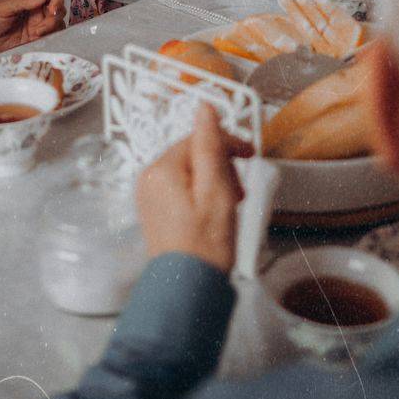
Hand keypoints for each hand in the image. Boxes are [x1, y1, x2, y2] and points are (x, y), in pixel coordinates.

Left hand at [0, 0, 65, 60]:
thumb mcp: (4, 7)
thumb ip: (24, 1)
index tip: (53, 8)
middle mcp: (38, 9)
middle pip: (59, 7)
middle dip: (56, 14)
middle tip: (47, 21)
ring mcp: (39, 24)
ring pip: (59, 22)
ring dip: (52, 26)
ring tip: (38, 32)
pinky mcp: (39, 38)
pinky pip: (54, 36)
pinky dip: (50, 36)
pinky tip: (37, 37)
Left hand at [136, 103, 250, 272]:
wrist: (187, 289)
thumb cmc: (205, 247)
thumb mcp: (216, 191)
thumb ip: (210, 147)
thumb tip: (205, 109)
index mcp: (162, 168)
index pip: (199, 138)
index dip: (228, 145)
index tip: (249, 154)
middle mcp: (149, 177)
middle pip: (194, 153)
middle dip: (221, 167)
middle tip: (238, 191)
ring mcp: (149, 194)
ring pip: (189, 171)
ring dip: (213, 181)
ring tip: (229, 205)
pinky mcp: (154, 210)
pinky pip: (181, 188)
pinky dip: (201, 194)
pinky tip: (214, 213)